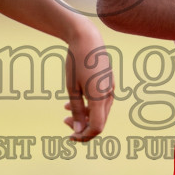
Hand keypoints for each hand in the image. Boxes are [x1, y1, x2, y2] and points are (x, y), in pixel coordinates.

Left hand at [62, 20, 112, 141]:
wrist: (87, 38)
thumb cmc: (77, 62)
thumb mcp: (72, 88)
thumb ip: (76, 110)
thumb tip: (79, 131)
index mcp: (100, 97)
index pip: (97, 128)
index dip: (84, 136)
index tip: (69, 136)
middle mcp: (108, 95)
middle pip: (99, 121)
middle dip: (82, 126)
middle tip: (64, 121)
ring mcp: (110, 89)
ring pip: (99, 112)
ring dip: (84, 116)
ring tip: (65, 113)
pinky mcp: (108, 83)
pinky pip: (100, 101)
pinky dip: (87, 106)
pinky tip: (71, 103)